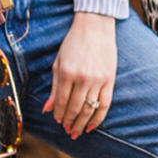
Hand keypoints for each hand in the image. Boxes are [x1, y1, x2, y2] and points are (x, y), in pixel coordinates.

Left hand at [42, 12, 116, 138]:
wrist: (95, 26)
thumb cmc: (73, 43)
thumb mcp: (59, 62)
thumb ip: (54, 87)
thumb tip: (47, 109)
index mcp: (66, 73)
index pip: (61, 102)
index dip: (59, 114)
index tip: (58, 121)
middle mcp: (82, 79)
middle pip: (75, 109)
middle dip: (70, 122)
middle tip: (68, 131)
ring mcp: (97, 80)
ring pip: (89, 110)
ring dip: (82, 123)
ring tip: (77, 132)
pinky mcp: (109, 80)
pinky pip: (105, 104)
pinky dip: (98, 118)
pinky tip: (92, 126)